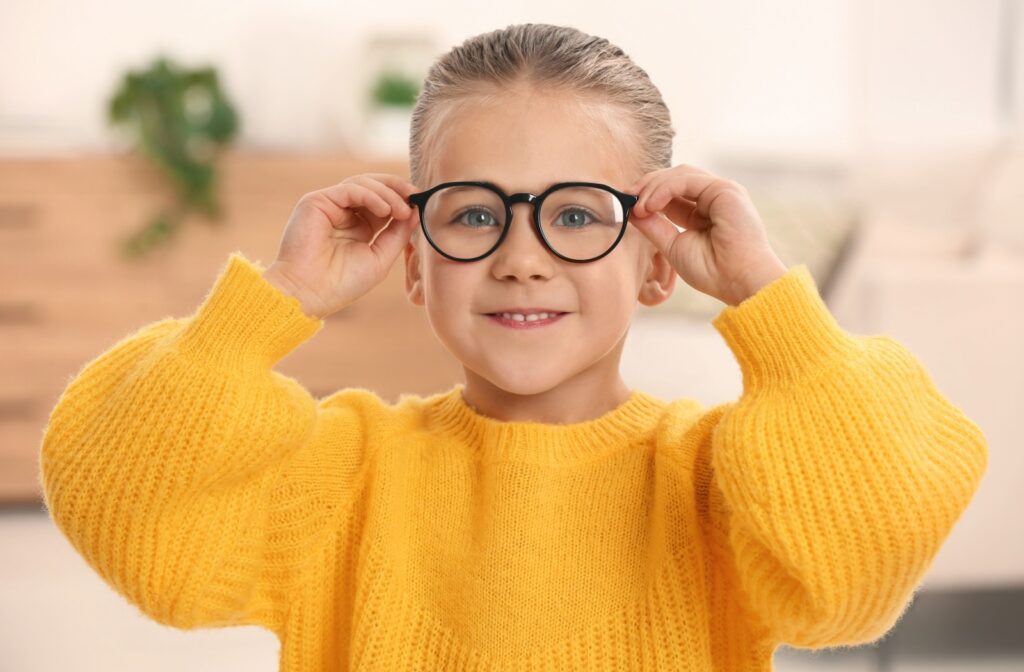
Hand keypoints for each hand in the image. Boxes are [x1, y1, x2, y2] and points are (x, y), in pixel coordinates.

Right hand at [262, 173, 420, 318]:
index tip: (420, 202)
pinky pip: (350, 189)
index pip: (382, 202)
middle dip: (397, 188)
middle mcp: (342, 213)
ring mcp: (329, 206)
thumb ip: (397, 234)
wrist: (309, 293)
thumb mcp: (380, 258)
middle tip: (416, 194)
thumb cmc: (341, 283)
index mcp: (357, 227)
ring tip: (402, 210)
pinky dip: (371, 196)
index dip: (401, 199)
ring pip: (363, 184)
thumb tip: (415, 211)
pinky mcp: (317, 201)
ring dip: (387, 193)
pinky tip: (385, 210)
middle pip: (373, 187)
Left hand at [627, 164, 787, 305]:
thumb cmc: (712, 271)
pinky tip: (651, 204)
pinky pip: (687, 180)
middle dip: (647, 185)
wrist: (739, 282)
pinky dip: (665, 188)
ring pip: (680, 174)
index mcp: (703, 211)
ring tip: (638, 206)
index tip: (627, 204)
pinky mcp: (726, 190)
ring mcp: (721, 191)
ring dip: (653, 187)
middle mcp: (714, 198)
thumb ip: (654, 227)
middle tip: (627, 197)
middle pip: (675, 178)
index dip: (647, 194)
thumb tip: (632, 211)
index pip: (671, 192)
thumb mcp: (672, 246)